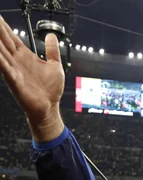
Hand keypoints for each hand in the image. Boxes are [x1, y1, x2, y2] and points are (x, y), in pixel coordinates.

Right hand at [0, 17, 63, 140]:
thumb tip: (52, 36)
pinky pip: (5, 70)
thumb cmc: (51, 90)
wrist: (49, 108)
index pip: (12, 37)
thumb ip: (52, 51)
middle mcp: (17, 61)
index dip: (4, 26)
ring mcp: (15, 71)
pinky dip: (1, 62)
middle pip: (3, 41)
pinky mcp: (15, 82)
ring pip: (1, 52)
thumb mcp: (55, 66)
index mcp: (26, 56)